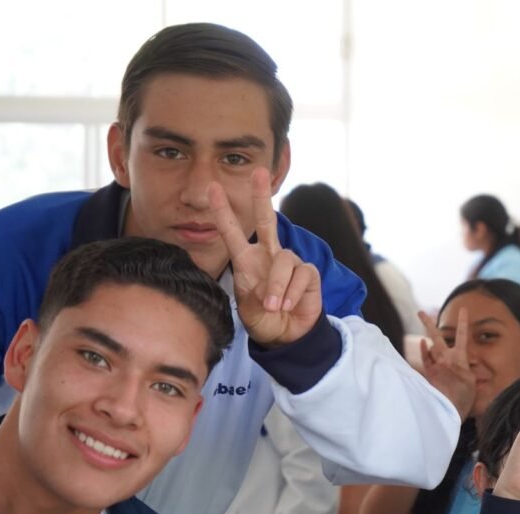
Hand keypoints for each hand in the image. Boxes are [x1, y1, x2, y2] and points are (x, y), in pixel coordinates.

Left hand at [210, 168, 322, 345]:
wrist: (284, 336)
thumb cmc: (262, 318)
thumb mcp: (247, 307)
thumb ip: (254, 294)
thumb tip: (271, 289)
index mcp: (247, 261)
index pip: (232, 233)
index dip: (222, 211)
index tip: (212, 188)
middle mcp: (268, 255)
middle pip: (266, 220)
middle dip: (261, 196)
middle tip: (258, 172)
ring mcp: (289, 263)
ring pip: (283, 262)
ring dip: (276, 288)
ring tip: (272, 307)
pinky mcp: (307, 274)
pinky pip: (300, 276)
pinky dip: (291, 294)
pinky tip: (287, 305)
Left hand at [419, 308, 475, 419]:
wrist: (450, 409)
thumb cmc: (464, 397)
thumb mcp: (471, 382)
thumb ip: (465, 369)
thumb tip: (460, 366)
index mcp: (460, 359)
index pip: (462, 335)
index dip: (463, 321)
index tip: (463, 309)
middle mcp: (446, 358)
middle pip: (436, 336)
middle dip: (428, 323)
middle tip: (419, 312)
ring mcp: (435, 364)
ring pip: (430, 347)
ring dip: (428, 341)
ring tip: (427, 341)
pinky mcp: (428, 373)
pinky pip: (425, 358)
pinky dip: (424, 350)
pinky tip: (423, 343)